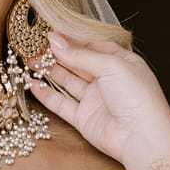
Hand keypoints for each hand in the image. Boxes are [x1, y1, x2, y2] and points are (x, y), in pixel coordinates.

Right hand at [27, 31, 169, 169]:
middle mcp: (108, 80)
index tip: (50, 32)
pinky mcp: (84, 118)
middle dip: (57, 53)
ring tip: (29, 59)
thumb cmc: (137, 97)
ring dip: (49, 71)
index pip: (93, 46)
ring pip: (68, 81)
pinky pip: (62, 104)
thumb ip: (80, 55)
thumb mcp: (110, 65)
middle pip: (78, 62)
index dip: (72, 39)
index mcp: (121, 63)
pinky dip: (47, 94)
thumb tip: (55, 41)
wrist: (141, 137)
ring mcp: (95, 100)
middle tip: (34, 44)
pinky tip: (33, 84)